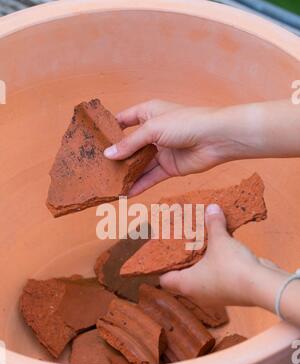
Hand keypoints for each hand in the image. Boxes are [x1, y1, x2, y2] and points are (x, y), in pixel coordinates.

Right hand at [104, 100, 231, 194]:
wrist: (217, 139)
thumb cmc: (187, 123)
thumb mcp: (152, 129)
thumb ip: (130, 143)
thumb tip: (109, 155)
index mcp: (149, 113)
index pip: (124, 120)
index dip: (110, 129)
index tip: (94, 140)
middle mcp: (154, 132)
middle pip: (130, 145)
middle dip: (116, 156)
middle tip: (98, 167)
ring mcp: (161, 150)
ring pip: (139, 164)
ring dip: (127, 174)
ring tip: (109, 184)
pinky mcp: (169, 167)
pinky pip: (151, 177)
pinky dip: (140, 185)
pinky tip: (126, 193)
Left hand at [160, 204, 285, 308]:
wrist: (261, 286)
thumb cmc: (231, 267)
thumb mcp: (219, 240)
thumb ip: (213, 224)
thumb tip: (211, 208)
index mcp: (186, 284)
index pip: (164, 280)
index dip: (161, 267)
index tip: (163, 254)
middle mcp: (197, 293)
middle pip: (182, 278)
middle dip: (182, 262)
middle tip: (182, 245)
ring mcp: (213, 296)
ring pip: (200, 279)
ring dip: (201, 264)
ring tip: (201, 245)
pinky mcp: (228, 294)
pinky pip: (216, 279)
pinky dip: (216, 268)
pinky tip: (220, 252)